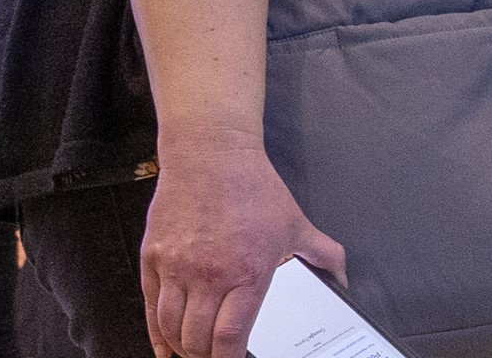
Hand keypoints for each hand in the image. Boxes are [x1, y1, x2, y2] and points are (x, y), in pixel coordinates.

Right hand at [142, 142, 349, 357]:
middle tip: (214, 357)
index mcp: (247, 272)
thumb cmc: (252, 186)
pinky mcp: (153, 257)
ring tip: (192, 353)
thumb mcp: (296, 223)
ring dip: (181, 348)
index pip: (231, 336)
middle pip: (198, 339)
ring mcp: (176, 267)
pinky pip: (149, 307)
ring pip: (171, 327)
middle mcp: (208, 275)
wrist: (211, 154)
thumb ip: (323, 255)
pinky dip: (155, 332)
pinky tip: (163, 345)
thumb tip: (342, 277)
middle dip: (206, 357)